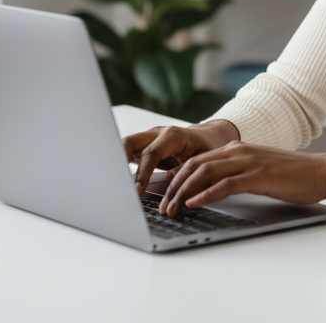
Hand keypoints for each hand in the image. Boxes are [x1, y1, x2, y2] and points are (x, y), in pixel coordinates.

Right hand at [124, 120, 239, 195]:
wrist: (210, 136)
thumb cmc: (209, 147)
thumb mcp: (206, 159)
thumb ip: (190, 170)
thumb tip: (172, 182)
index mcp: (173, 135)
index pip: (151, 152)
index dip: (143, 173)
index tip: (138, 190)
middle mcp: (157, 134)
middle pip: (130, 142)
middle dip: (119, 160)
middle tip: (117, 183)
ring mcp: (149, 139)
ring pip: (125, 146)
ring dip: (118, 163)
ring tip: (115, 184)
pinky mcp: (145, 147)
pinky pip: (129, 154)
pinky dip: (122, 166)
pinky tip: (120, 181)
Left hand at [160, 143, 325, 215]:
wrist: (321, 172)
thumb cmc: (292, 175)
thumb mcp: (257, 170)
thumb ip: (236, 173)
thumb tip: (213, 187)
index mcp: (237, 148)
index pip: (198, 159)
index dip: (177, 176)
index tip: (165, 192)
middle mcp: (239, 151)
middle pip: (195, 165)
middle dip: (175, 186)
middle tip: (163, 205)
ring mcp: (248, 162)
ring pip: (205, 173)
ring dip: (184, 192)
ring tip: (173, 208)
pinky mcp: (258, 176)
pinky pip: (225, 184)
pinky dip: (205, 194)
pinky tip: (194, 203)